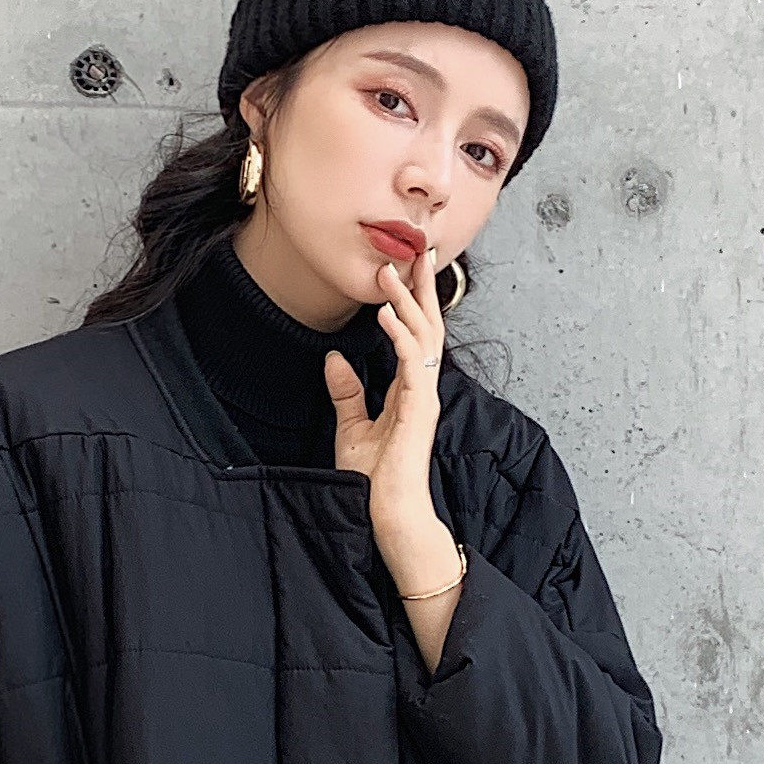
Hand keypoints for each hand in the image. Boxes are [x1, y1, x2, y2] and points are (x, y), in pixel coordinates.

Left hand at [325, 247, 462, 630]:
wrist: (385, 513)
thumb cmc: (373, 479)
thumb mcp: (351, 426)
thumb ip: (347, 392)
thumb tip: (336, 358)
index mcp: (409, 388)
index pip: (415, 333)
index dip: (412, 299)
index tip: (407, 266)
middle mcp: (422, 388)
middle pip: (428, 325)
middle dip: (421, 287)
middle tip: (416, 249)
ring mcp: (424, 397)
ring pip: (423, 338)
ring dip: (406, 302)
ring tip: (390, 272)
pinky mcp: (419, 410)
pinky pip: (411, 364)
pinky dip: (399, 337)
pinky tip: (385, 315)